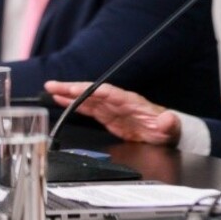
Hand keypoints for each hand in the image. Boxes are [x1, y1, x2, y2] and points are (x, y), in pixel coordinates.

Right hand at [45, 80, 180, 145]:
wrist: (166, 134)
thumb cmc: (167, 128)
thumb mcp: (170, 127)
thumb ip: (168, 123)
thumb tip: (167, 119)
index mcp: (132, 102)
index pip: (109, 93)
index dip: (93, 91)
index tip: (78, 90)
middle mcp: (119, 102)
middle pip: (92, 92)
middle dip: (73, 89)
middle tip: (53, 86)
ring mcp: (112, 108)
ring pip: (87, 98)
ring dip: (68, 94)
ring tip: (50, 90)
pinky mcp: (108, 116)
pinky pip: (88, 108)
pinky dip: (74, 104)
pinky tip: (60, 100)